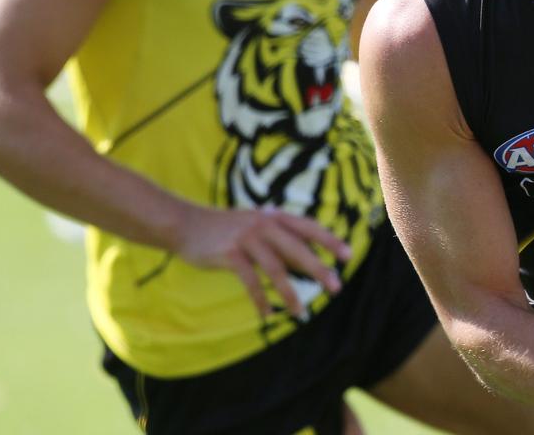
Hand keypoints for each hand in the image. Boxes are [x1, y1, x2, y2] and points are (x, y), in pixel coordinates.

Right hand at [173, 205, 352, 317]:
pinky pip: (250, 281)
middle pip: (297, 249)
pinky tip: (267, 314)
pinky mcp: (228, 254)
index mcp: (274, 217)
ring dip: (290, 294)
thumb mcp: (257, 226)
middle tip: (336, 288)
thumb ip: (281, 239)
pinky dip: (260, 300)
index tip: (348, 256)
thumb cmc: (227, 229)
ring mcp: (246, 239)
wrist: (185, 224)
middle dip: (318, 270)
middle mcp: (263, 225)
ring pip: (275, 269)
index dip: (329, 241)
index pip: (308, 227)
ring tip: (301, 314)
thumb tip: (310, 257)